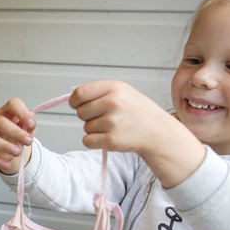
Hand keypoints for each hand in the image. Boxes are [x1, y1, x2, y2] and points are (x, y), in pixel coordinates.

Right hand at [0, 98, 36, 174]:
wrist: (13, 143)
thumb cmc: (20, 131)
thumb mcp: (28, 126)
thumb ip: (30, 125)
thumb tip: (30, 126)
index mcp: (8, 112)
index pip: (13, 105)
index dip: (23, 113)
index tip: (31, 124)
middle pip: (0, 122)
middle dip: (16, 133)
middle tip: (29, 141)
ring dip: (6, 146)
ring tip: (18, 152)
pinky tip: (8, 164)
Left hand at [70, 81, 205, 187]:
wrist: (157, 131)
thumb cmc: (137, 111)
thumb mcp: (122, 92)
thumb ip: (98, 93)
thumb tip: (73, 99)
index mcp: (114, 88)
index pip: (80, 93)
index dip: (75, 101)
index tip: (76, 105)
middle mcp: (112, 103)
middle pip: (80, 112)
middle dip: (88, 116)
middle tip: (106, 118)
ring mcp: (112, 122)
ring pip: (85, 128)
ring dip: (95, 130)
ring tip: (114, 127)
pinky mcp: (111, 140)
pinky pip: (87, 141)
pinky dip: (94, 142)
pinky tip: (109, 137)